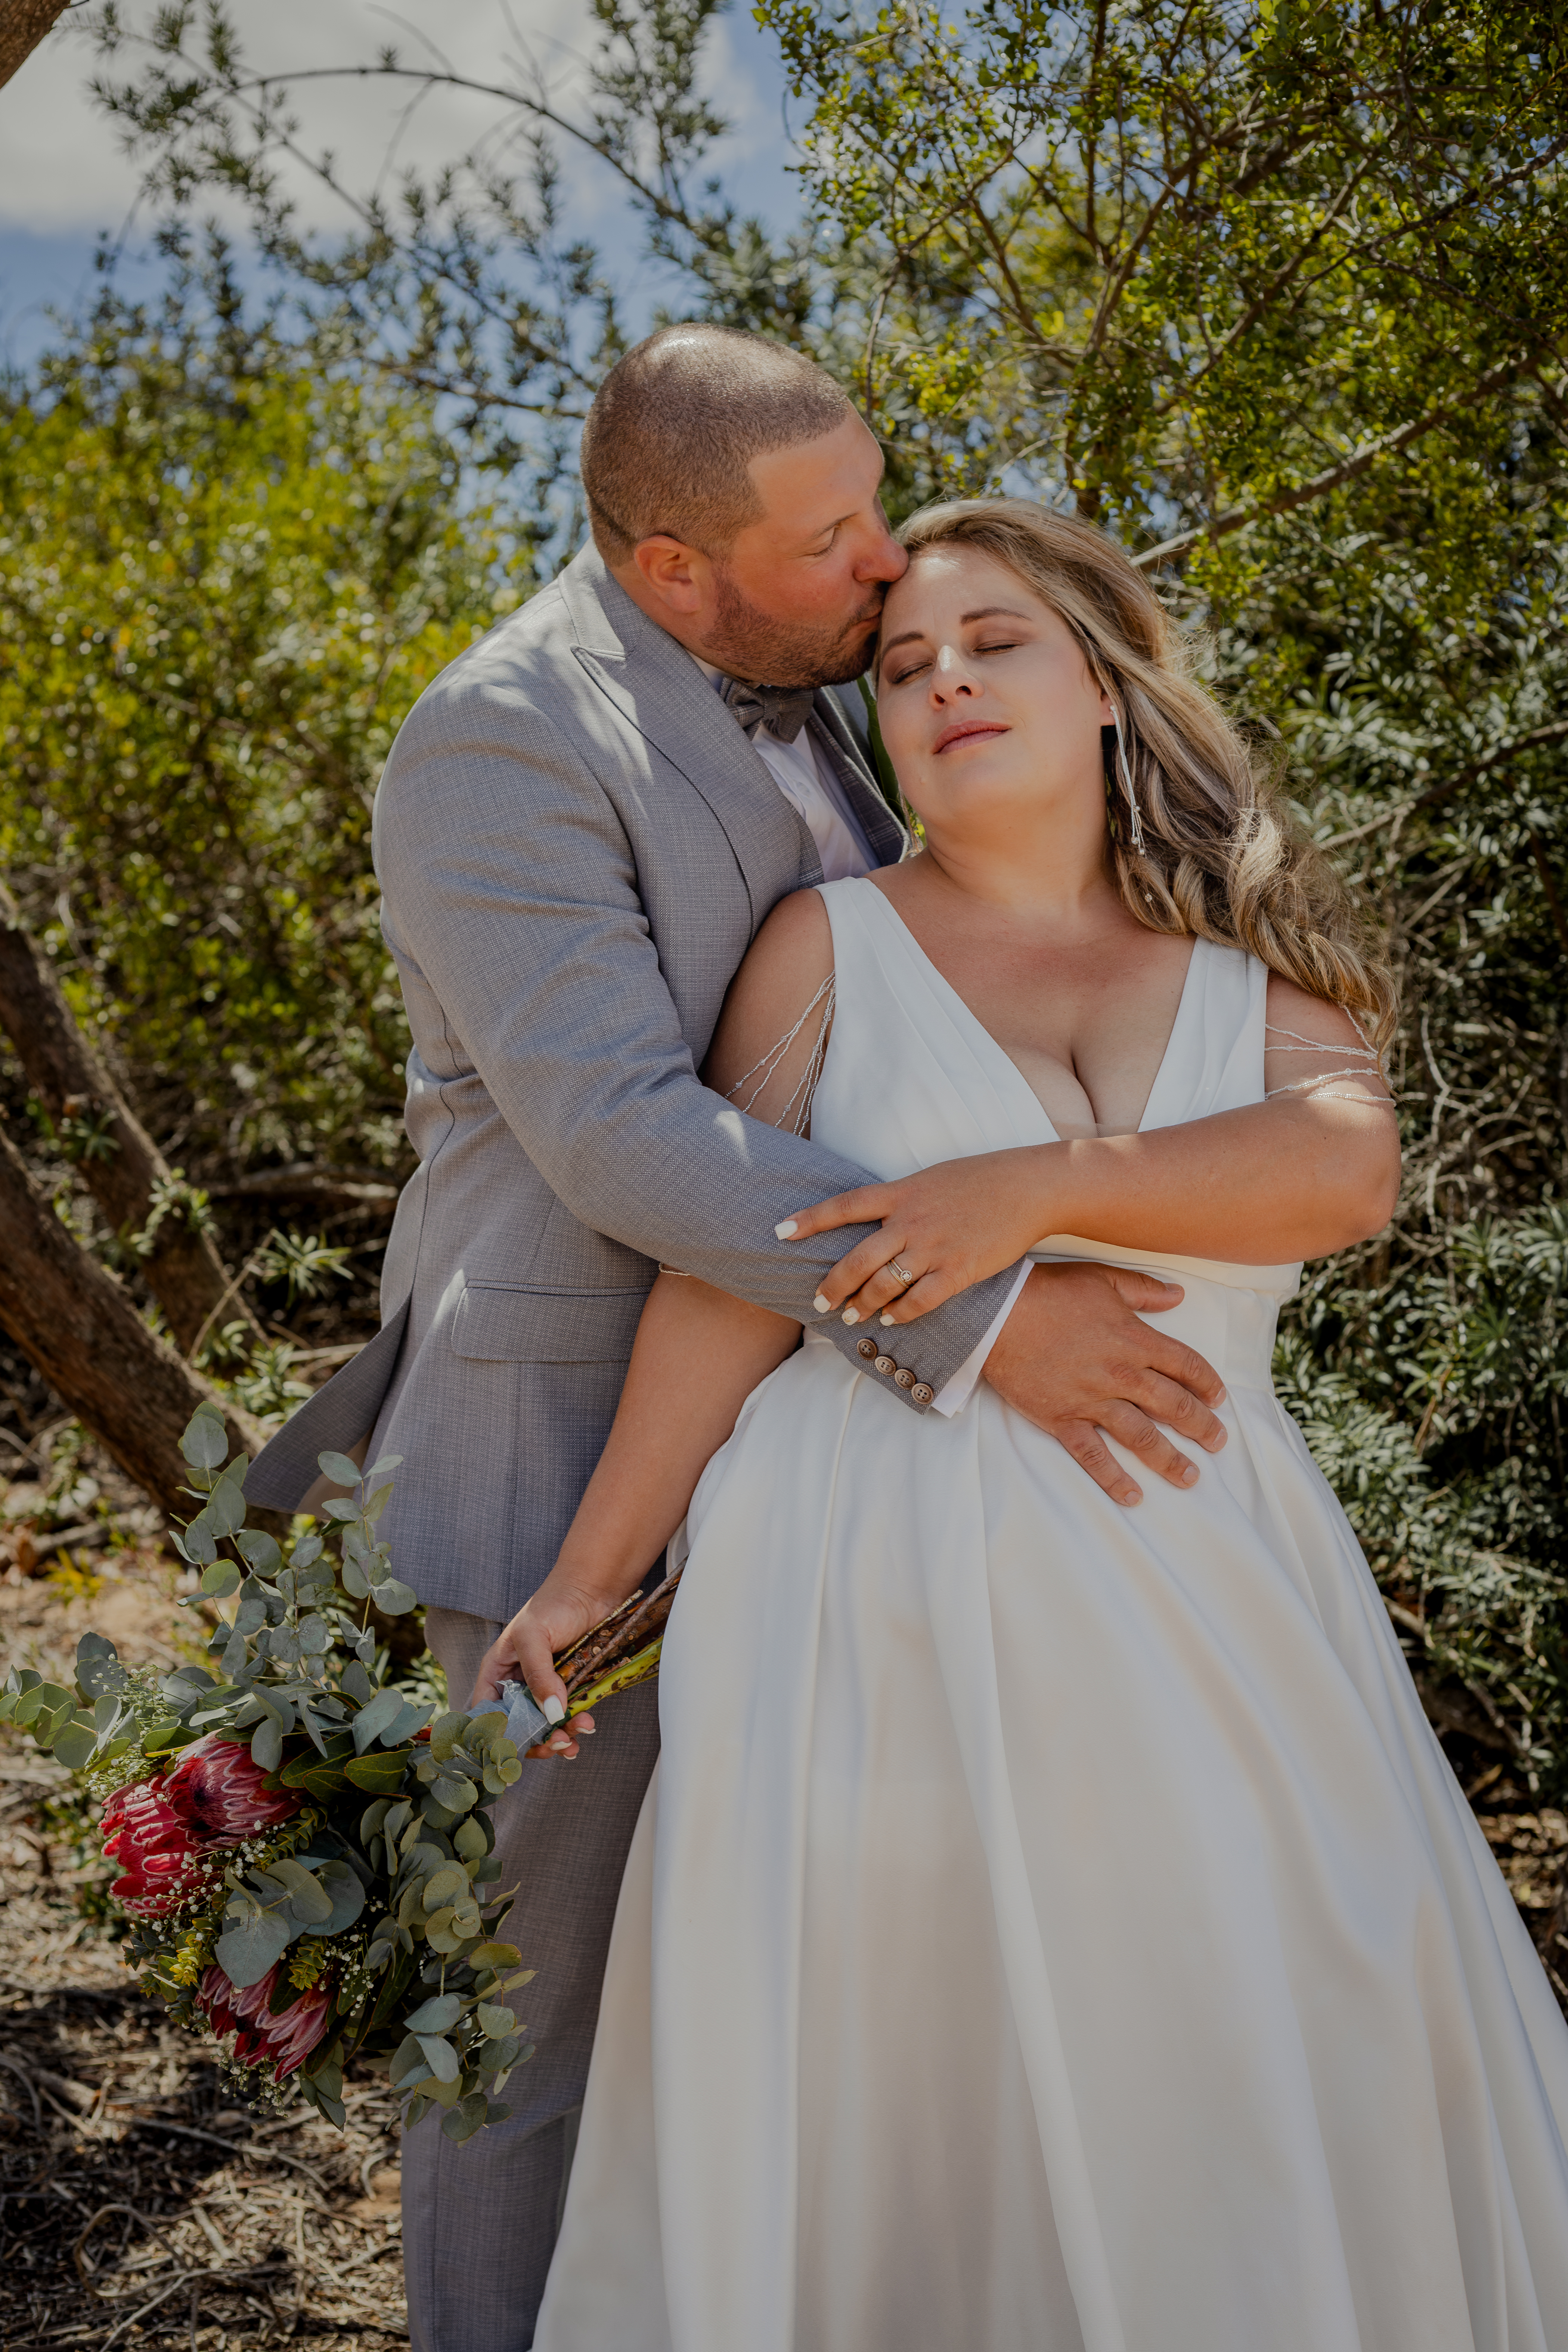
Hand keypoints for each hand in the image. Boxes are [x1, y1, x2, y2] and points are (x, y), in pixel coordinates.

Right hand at [472, 1580, 603, 1760]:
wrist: (594, 1589)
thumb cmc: (555, 1603)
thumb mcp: (535, 1636)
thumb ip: (539, 1674)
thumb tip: (552, 1713)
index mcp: (497, 1671)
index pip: (486, 1713)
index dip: (495, 1735)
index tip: (514, 1750)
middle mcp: (518, 1683)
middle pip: (519, 1725)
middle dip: (536, 1740)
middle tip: (557, 1744)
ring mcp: (544, 1686)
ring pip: (545, 1724)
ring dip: (560, 1736)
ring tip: (576, 1736)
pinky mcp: (569, 1687)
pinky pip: (568, 1715)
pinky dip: (575, 1725)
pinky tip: (586, 1725)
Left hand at [779, 1151, 1044, 1327]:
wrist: (1028, 1188)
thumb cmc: (981, 1180)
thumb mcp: (932, 1178)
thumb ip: (901, 1198)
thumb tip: (875, 1214)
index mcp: (902, 1192)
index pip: (844, 1206)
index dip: (809, 1219)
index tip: (779, 1232)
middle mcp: (911, 1221)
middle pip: (857, 1258)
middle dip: (832, 1284)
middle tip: (818, 1301)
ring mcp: (934, 1247)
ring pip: (883, 1285)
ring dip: (862, 1305)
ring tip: (850, 1316)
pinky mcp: (959, 1271)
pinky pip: (920, 1301)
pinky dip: (900, 1314)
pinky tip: (890, 1320)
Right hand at [984, 1261, 1227, 1506]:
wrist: (996, 1314)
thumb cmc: (1048, 1291)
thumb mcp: (1102, 1278)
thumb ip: (1143, 1289)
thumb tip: (1178, 1293)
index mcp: (1135, 1340)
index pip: (1185, 1366)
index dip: (1207, 1383)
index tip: (1219, 1398)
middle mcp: (1121, 1374)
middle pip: (1173, 1405)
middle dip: (1201, 1426)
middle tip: (1218, 1442)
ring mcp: (1093, 1400)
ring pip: (1142, 1437)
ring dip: (1170, 1459)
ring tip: (1191, 1477)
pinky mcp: (1064, 1419)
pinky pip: (1094, 1455)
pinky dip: (1114, 1478)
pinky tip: (1133, 1496)